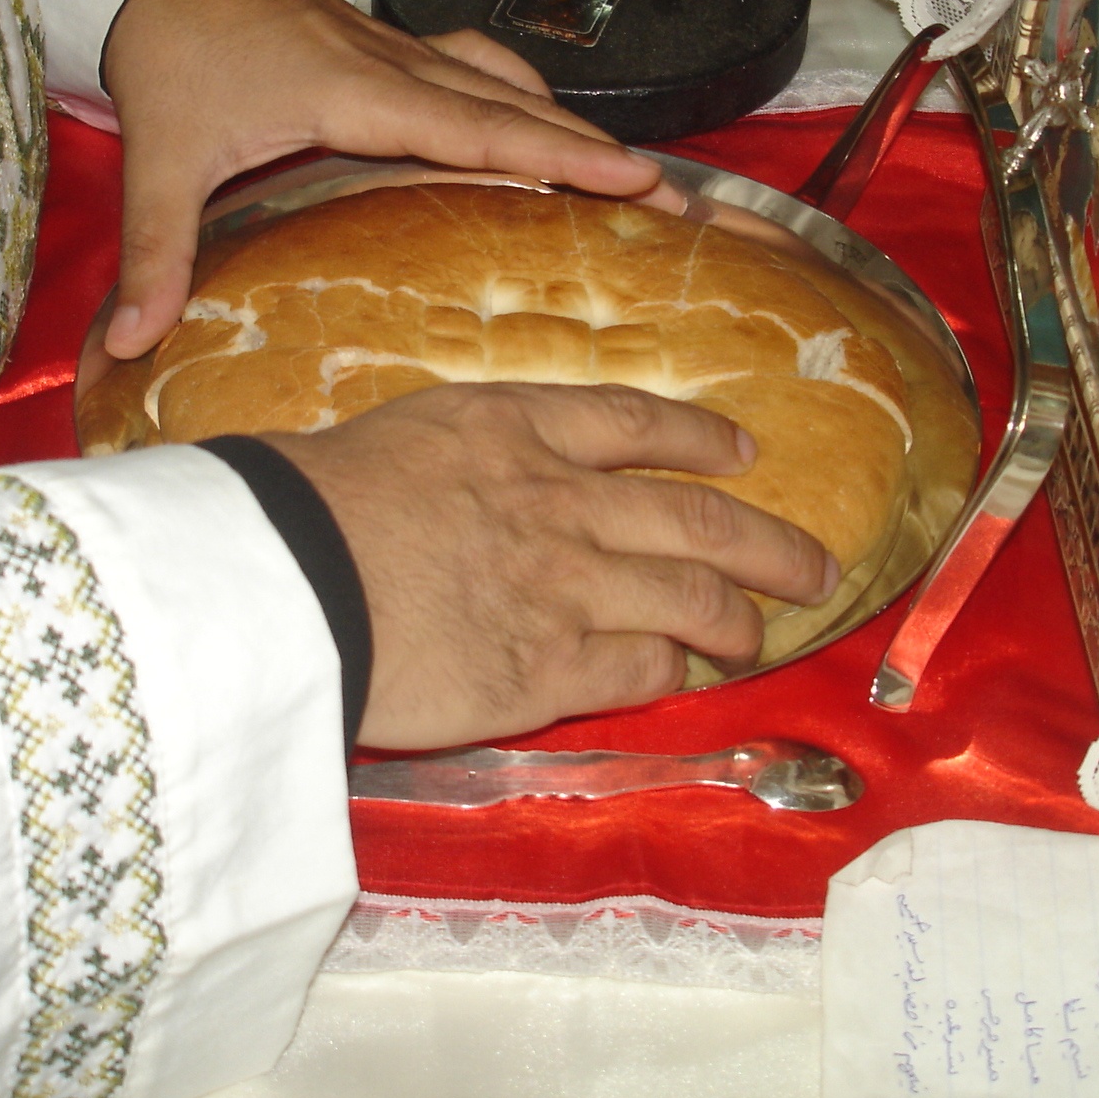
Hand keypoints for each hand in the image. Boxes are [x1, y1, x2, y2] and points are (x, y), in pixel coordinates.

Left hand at [100, 0, 660, 359]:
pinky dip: (526, 97)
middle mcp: (393, 65)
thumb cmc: (169, 52)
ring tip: (632, 173)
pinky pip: (480, 68)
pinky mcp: (388, 45)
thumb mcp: (160, 161)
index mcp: (355, 92)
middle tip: (677, 198)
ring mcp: (396, 49)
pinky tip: (540, 121)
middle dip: (602, 150)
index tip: (635, 178)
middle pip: (520, 106)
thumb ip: (156, 254)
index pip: (479, 128)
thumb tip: (131, 343)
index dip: (560, 155)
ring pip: (508, 82)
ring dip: (572, 123)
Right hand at [264, 384, 839, 749]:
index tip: (743, 450)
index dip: (702, 437)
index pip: (637, 422)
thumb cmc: (308, 502)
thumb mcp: (397, 435)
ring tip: (758, 634)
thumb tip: (476, 476)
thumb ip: (465, 452)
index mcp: (517, 426)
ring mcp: (566, 585)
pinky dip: (672, 670)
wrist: (284, 577)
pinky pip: (643, 669)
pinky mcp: (550, 669)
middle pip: (698, 518)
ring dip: (737, 618)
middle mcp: (562, 498)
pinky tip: (682, 674)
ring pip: (691, 597)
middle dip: (770, 543)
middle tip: (814, 564)